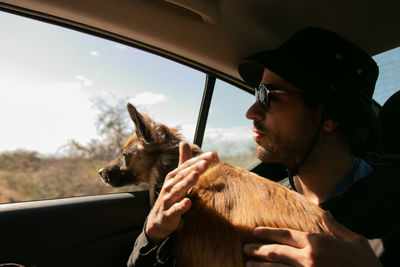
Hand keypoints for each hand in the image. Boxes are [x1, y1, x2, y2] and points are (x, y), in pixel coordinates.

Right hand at [145, 142, 215, 241]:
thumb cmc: (171, 198)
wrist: (158, 222)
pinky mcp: (168, 214)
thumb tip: (184, 142)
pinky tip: (188, 202)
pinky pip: (175, 210)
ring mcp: (168, 200)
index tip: (213, 154)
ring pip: (179, 190)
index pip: (187, 166)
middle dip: (195, 168)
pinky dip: (181, 206)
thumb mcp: (177, 179)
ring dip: (187, 182)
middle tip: (207, 162)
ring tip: (197, 175)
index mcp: (174, 177)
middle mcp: (170, 186)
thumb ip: (183, 162)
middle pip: (183, 175)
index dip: (199, 160)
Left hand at [243, 211, 382, 266]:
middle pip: (276, 251)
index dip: (268, 233)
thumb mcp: (354, 241)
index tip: (254, 232)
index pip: (286, 235)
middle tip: (246, 248)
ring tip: (248, 263)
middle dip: (258, 249)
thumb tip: (325, 212)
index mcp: (317, 243)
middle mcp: (308, 258)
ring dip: (260, 266)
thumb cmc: (365, 264)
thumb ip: (336, 227)